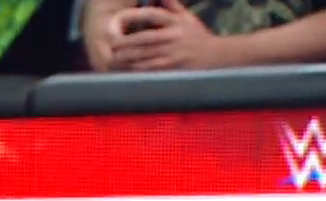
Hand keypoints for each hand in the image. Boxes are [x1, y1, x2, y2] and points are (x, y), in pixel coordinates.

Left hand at [105, 0, 227, 70]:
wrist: (216, 54)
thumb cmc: (197, 35)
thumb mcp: (186, 17)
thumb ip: (172, 5)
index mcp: (175, 21)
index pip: (152, 14)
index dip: (133, 15)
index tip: (117, 19)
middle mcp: (174, 35)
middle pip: (144, 37)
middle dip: (124, 42)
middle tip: (109, 45)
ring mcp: (173, 52)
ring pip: (144, 54)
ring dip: (126, 57)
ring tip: (112, 59)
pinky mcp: (173, 66)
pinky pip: (150, 68)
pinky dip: (136, 69)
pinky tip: (125, 70)